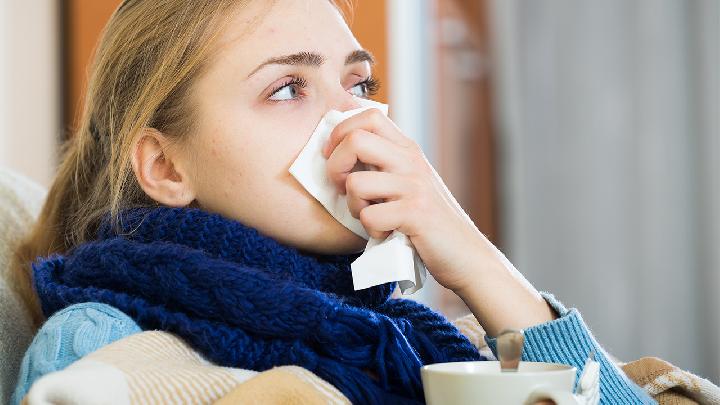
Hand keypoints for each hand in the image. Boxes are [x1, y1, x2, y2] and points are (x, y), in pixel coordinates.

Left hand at [321, 108, 500, 292]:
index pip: (368, 116)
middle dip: (335, 167)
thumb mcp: (409, 182)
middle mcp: (411, 161)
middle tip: (343, 189)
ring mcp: (414, 186)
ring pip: (356, 182)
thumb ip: (383, 164)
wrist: (466, 255)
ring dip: (354, 206)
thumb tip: (338, 148)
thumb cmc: (428, 222)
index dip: (340, 133)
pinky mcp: (415, 213)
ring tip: (372, 217)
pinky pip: (370, 216)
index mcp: (408, 149)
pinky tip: (387, 234)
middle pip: (355, 140)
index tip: (335, 157)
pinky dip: (371, 230)